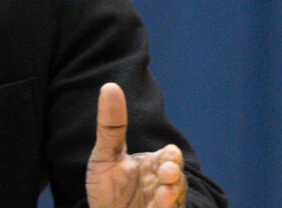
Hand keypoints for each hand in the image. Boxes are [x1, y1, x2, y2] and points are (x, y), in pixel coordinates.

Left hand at [85, 83, 186, 206]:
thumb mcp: (105, 154)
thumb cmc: (108, 185)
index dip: (171, 156)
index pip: (168, 157)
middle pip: (175, 179)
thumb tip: (110, 86)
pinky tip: (156, 207)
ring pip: (173, 201)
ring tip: (164, 194)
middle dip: (173, 176)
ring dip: (170, 197)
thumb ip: (111, 125)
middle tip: (167, 171)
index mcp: (152, 165)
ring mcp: (158, 205)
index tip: (169, 155)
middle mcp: (160, 186)